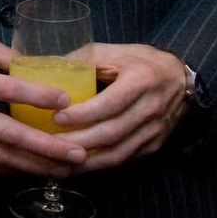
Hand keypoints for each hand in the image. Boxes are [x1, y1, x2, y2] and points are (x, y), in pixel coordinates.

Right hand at [0, 29, 88, 175]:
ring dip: (33, 165)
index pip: (5, 89)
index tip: (65, 101)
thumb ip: (1, 52)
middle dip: (46, 146)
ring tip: (63, 168)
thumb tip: (38, 63)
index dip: (37, 96)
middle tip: (79, 152)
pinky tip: (29, 170)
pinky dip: (6, 170)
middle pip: (6, 134)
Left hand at [48, 42, 188, 170]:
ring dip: (87, 161)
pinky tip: (77, 165)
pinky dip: (99, 165)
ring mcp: (156, 129)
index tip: (56, 118)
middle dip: (78, 142)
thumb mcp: (111, 52)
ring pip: (118, 152)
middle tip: (48, 144)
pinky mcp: (154, 144)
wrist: (179, 77)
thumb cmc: (137, 61)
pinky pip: (125, 159)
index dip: (83, 114)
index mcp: (141, 80)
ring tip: (58, 161)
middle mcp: (152, 107)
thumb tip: (37, 67)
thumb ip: (79, 60)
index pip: (110, 103)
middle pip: (112, 132)